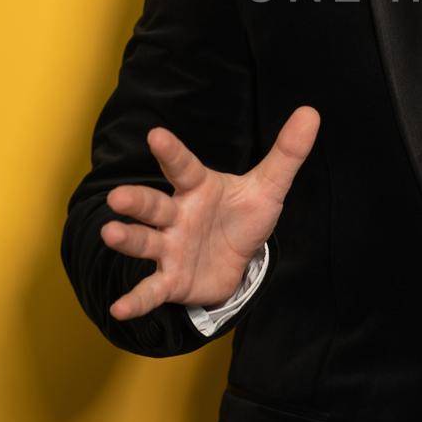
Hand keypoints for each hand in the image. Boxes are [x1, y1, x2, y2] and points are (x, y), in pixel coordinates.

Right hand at [100, 106, 320, 319]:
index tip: (156, 135)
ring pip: (145, 242)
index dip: (171, 152)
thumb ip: (287, 153)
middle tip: (117, 196)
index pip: (183, 166)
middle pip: (153, 205)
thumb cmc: (243, 216)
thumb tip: (311, 113)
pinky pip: (151, 289)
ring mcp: (170, 248)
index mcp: (198, 188)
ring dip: (128, 240)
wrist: (238, 263)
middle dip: (135, 201)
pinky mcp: (171, 280)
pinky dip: (136, 299)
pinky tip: (119, 309)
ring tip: (110, 233)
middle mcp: (177, 215)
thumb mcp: (269, 187)